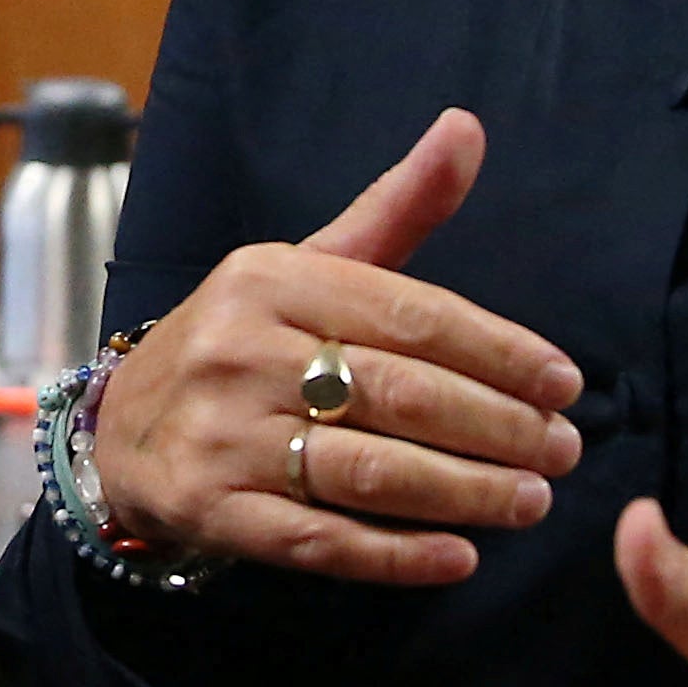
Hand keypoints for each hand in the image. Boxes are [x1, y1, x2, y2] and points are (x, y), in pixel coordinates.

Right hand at [90, 108, 581, 582]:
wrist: (123, 429)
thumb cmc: (245, 341)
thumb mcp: (309, 264)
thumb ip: (397, 209)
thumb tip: (468, 127)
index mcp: (273, 280)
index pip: (412, 315)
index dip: (500, 353)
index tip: (565, 386)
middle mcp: (242, 351)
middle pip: (401, 395)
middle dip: (499, 428)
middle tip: (563, 451)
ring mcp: (223, 436)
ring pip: (370, 472)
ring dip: (465, 492)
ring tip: (532, 501)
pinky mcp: (213, 511)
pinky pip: (321, 540)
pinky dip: (397, 556)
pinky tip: (459, 559)